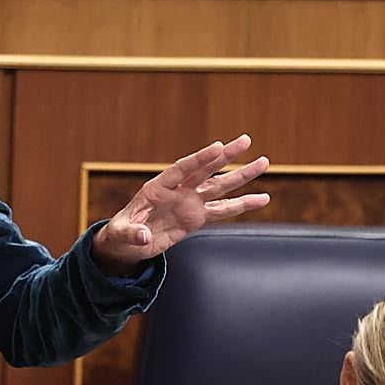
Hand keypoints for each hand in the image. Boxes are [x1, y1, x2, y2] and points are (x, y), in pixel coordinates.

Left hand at [91, 134, 269, 274]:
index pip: (182, 169)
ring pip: (219, 186)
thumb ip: (131, 233)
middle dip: (225, 156)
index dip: (200, 159)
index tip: (218, 147)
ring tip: (263, 162)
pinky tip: (262, 199)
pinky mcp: (197, 217)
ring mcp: (189, 202)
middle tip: (245, 141)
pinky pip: (223, 211)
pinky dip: (242, 205)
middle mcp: (178, 190)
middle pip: (205, 170)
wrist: (127, 244)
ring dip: (241, 175)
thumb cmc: (121, 234)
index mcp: (157, 188)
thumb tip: (143, 237)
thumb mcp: (121, 233)